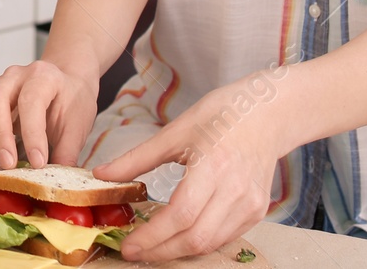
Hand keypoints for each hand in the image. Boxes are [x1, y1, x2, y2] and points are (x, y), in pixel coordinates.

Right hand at [0, 59, 98, 169]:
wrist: (63, 87)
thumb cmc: (70, 101)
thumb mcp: (78, 124)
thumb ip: (66, 151)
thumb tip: (53, 180)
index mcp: (42, 76)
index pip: (30, 102)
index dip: (32, 134)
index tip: (38, 162)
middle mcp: (13, 78)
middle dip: (0, 138)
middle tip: (10, 165)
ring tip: (6, 170)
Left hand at [92, 77, 282, 260]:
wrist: (265, 114)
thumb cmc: (219, 116)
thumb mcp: (174, 132)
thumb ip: (136, 159)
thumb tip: (101, 174)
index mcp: (212, 167)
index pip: (181, 215)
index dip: (153, 236)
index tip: (129, 245)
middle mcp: (235, 191)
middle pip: (196, 238)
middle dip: (161, 251)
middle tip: (134, 252)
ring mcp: (250, 205)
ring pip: (211, 243)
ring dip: (179, 250)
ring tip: (152, 246)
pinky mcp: (256, 212)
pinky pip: (224, 237)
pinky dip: (199, 242)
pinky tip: (179, 237)